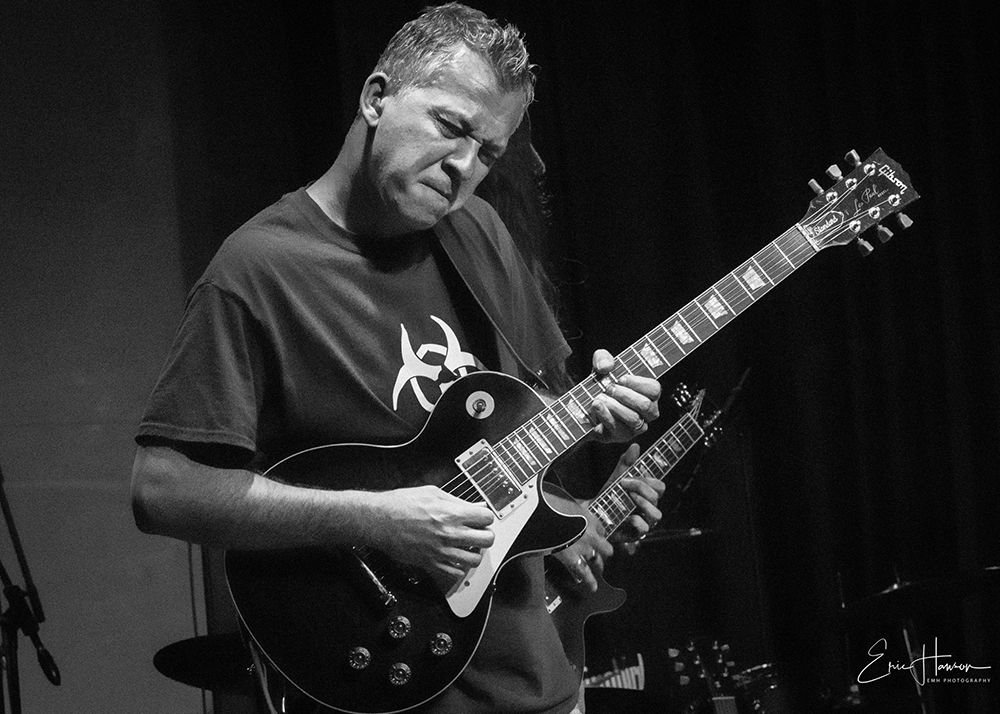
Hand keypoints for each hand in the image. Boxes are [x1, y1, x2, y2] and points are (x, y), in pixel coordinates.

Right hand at [370, 485, 493, 585]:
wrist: (379, 520)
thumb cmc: (400, 504)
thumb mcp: (432, 492)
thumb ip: (456, 501)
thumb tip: (473, 506)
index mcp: (451, 513)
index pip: (486, 518)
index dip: (486, 517)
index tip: (481, 518)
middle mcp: (449, 533)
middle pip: (486, 540)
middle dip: (485, 535)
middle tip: (479, 533)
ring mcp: (441, 551)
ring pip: (474, 559)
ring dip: (474, 553)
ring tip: (468, 547)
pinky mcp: (430, 563)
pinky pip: (455, 573)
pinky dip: (459, 567)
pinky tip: (454, 559)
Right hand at [553, 508, 613, 592]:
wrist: (544, 516)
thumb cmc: (551, 504)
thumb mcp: (566, 500)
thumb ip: (573, 506)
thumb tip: (571, 505)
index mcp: (590, 518)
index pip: (601, 528)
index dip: (596, 531)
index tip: (593, 532)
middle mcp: (591, 535)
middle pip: (605, 546)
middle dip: (602, 549)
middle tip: (598, 551)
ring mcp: (584, 549)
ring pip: (597, 560)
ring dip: (597, 564)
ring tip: (598, 568)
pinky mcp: (572, 559)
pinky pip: (584, 573)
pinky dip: (589, 581)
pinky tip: (593, 587)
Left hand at [588, 349, 660, 442]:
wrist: (582, 405)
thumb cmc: (601, 384)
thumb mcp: (600, 367)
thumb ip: (603, 359)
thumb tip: (605, 367)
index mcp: (648, 394)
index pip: (654, 389)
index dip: (638, 383)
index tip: (621, 378)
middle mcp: (645, 413)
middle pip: (646, 406)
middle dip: (626, 395)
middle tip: (609, 388)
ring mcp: (634, 427)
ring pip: (634, 420)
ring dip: (616, 407)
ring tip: (600, 397)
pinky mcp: (619, 437)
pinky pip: (617, 430)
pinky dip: (606, 416)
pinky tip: (596, 406)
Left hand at [603, 443, 665, 540]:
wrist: (593, 514)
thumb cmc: (609, 496)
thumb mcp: (616, 477)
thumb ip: (626, 462)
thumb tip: (636, 445)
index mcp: (647, 494)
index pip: (660, 486)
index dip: (648, 480)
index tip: (628, 477)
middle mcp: (649, 508)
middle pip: (658, 497)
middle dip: (642, 488)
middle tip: (624, 484)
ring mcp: (644, 521)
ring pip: (657, 515)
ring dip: (644, 504)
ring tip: (630, 498)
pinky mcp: (635, 533)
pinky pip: (644, 528)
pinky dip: (637, 521)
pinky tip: (628, 517)